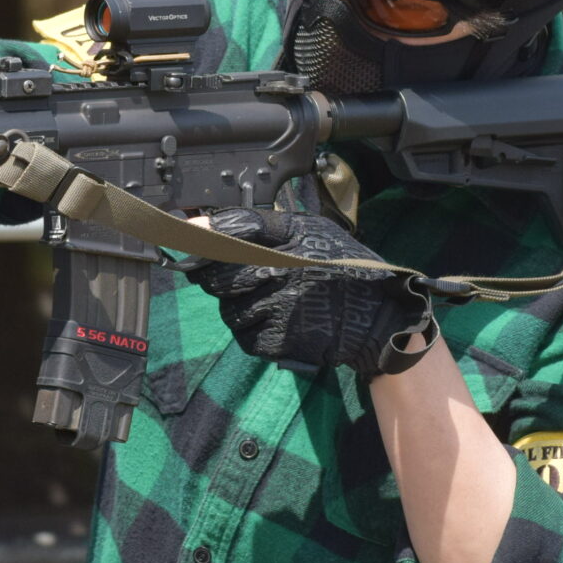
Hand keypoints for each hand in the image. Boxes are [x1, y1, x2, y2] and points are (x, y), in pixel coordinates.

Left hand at [184, 209, 435, 377]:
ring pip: (229, 310)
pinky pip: (246, 337)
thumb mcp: (311, 230)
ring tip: (267, 303)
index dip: (202, 240)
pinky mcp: (281, 339)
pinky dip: (254, 333)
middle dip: (219, 280)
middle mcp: (283, 269)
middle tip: (240, 281)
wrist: (378, 319)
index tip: (184, 241)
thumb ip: (259, 224)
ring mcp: (280, 306)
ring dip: (238, 309)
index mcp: (291, 237)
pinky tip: (277, 324)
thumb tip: (200, 222)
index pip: (232, 230)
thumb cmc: (343, 268)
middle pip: (220, 277)